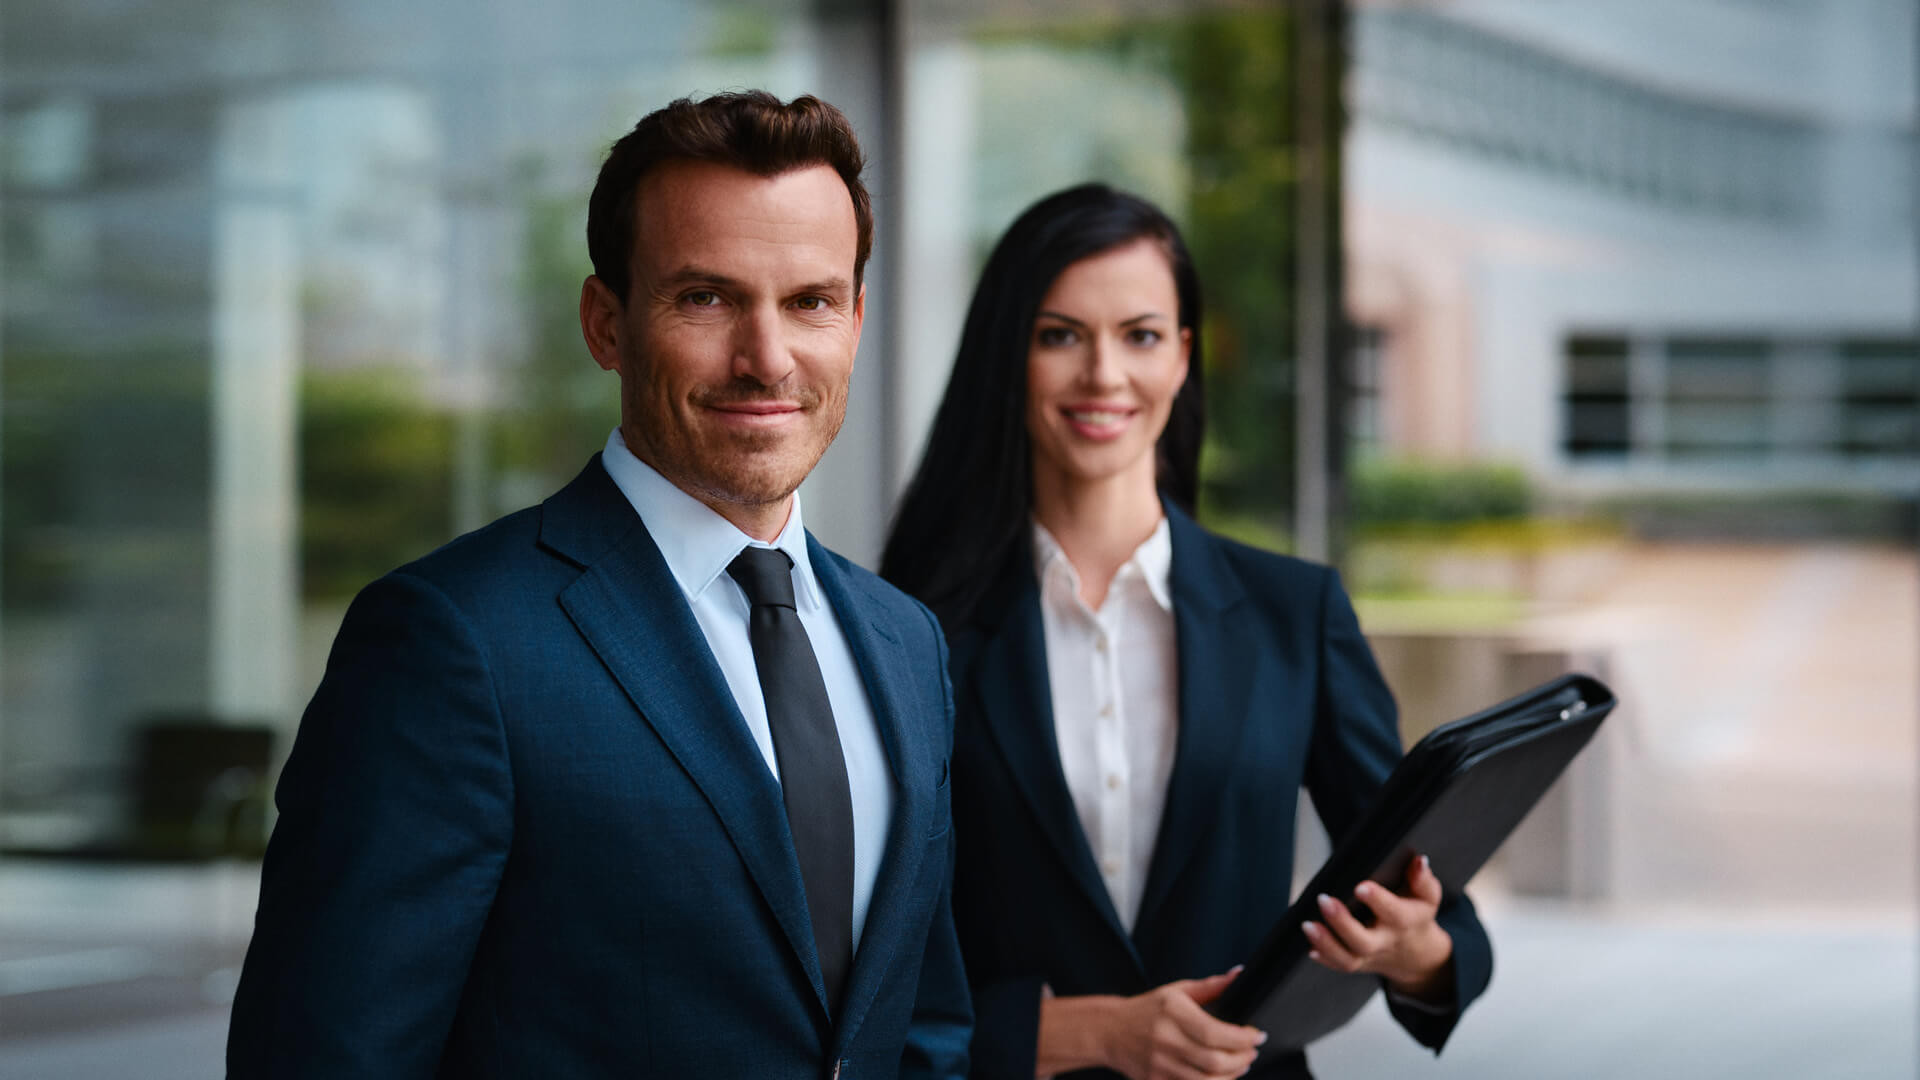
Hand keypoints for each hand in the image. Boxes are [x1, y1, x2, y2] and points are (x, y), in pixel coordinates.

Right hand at [1095, 969, 1266, 1079]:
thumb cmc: (1147, 1010)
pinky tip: (1220, 1076)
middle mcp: (1165, 1039)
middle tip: (1251, 1052)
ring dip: (1232, 1075)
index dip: (1243, 1038)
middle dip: (1242, 1059)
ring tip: (1240, 1065)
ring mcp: (1159, 1064)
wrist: (1110, 1031)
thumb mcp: (1177, 991)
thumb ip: (1211, 986)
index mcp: (1172, 1012)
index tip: (1257, 1035)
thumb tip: (1238, 975)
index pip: (1216, 1033)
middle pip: (1215, 1061)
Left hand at [1301, 854, 1454, 1000]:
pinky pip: (1340, 965)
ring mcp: (1370, 955)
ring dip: (1326, 943)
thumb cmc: (1416, 914)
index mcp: (1405, 921)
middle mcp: (1386, 941)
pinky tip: (1310, 947)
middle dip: (1342, 923)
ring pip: (1347, 958)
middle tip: (1323, 900)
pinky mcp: (1357, 963)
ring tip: (1307, 925)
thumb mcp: (1427, 896)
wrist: (1416, 952)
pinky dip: (1325, 957)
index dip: (1378, 900)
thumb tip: (1419, 861)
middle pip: (1364, 941)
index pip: (1393, 913)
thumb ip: (1422, 879)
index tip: (1360, 886)